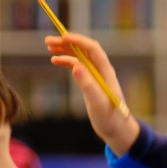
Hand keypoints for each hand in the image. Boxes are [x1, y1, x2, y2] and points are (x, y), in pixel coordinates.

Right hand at [45, 32, 139, 155]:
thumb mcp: (97, 102)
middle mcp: (102, 71)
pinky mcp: (91, 83)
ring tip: (49, 46)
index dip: (78, 41)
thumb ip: (87, 84)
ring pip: (80, 57)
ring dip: (66, 50)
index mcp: (106, 72)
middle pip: (85, 50)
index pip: (93, 49)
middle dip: (68, 43)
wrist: (117, 129)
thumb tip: (76, 65)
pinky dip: (67, 62)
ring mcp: (96, 76)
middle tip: (48, 41)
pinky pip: (78, 67)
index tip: (62, 37)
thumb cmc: (110, 117)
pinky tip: (55, 60)